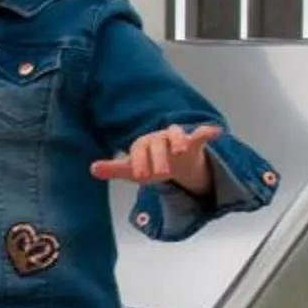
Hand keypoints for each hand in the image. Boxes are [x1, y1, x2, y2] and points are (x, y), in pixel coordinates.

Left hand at [92, 122, 221, 196]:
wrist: (173, 163)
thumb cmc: (149, 164)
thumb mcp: (132, 170)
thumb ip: (114, 169)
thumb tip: (92, 168)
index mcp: (142, 144)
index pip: (138, 149)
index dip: (138, 162)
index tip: (139, 176)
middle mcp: (158, 138)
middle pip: (157, 144)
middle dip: (158, 158)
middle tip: (160, 174)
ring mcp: (175, 138)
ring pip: (176, 133)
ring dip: (178, 140)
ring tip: (181, 150)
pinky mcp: (193, 142)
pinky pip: (200, 133)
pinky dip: (207, 131)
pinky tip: (215, 132)